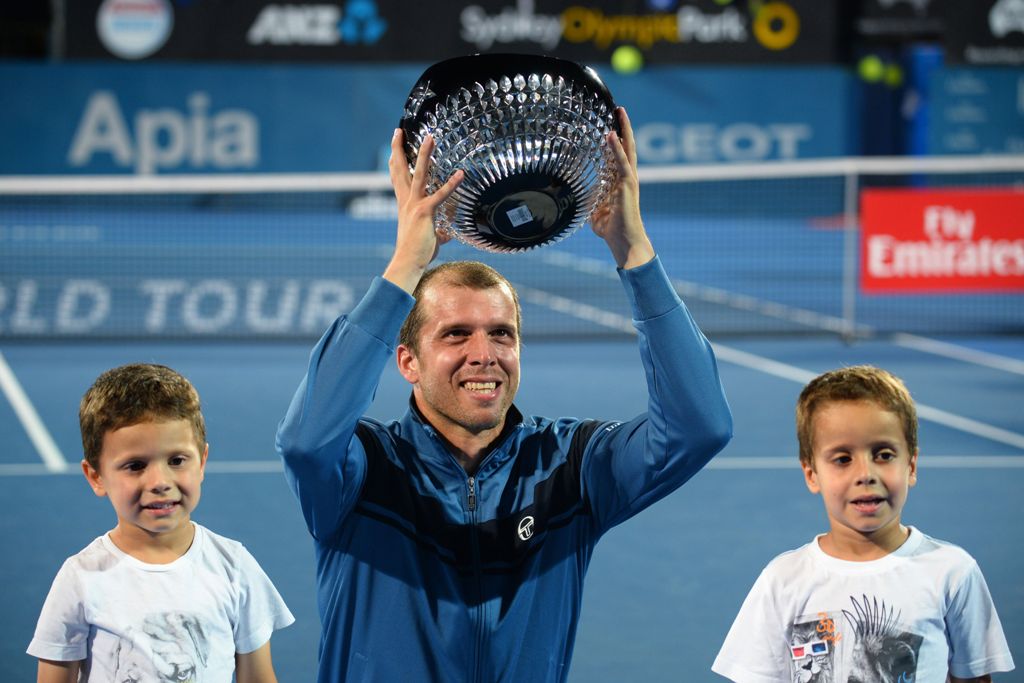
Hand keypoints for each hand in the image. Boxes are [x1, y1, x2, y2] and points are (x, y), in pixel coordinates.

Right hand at [383, 129, 463, 292]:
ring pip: (419, 174)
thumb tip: (446, 231)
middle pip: (401, 169)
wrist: (408, 262)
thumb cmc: (418, 252)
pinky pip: (440, 195)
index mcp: (405, 204)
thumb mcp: (430, 237)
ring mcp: (414, 205)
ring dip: (425, 154)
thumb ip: (439, 230)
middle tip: (398, 131)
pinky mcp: (425, 212)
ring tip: (430, 137)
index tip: (394, 145)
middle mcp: (406, 201)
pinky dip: (451, 184)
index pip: (398, 177)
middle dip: (399, 149)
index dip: (395, 160)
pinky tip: (460, 174)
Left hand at [590, 107, 654, 268]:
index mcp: (620, 182)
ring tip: (620, 112)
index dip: (614, 141)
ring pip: (627, 149)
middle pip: (626, 147)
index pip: (617, 156)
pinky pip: (622, 162)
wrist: (624, 241)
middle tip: (619, 110)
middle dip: (623, 128)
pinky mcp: (628, 184)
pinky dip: (617, 148)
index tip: (609, 125)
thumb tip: (578, 201)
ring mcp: (629, 180)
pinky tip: (610, 134)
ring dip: (623, 130)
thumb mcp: (595, 213)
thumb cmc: (611, 230)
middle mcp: (627, 177)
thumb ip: (590, 203)